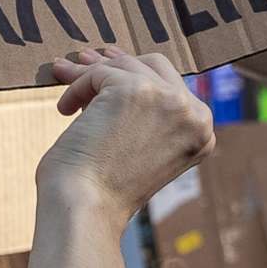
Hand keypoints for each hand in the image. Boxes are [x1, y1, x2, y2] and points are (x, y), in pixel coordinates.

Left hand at [35, 48, 213, 223]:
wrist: (86, 207)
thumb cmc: (102, 188)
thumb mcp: (141, 147)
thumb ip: (146, 114)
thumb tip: (113, 60)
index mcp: (203, 132)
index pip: (172, 87)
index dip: (138, 74)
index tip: (109, 63)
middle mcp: (193, 113)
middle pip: (154, 65)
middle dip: (116, 65)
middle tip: (83, 62)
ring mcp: (168, 99)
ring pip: (123, 66)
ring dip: (88, 76)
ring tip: (63, 84)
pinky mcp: (136, 89)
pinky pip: (98, 73)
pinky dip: (76, 87)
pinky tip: (64, 110)